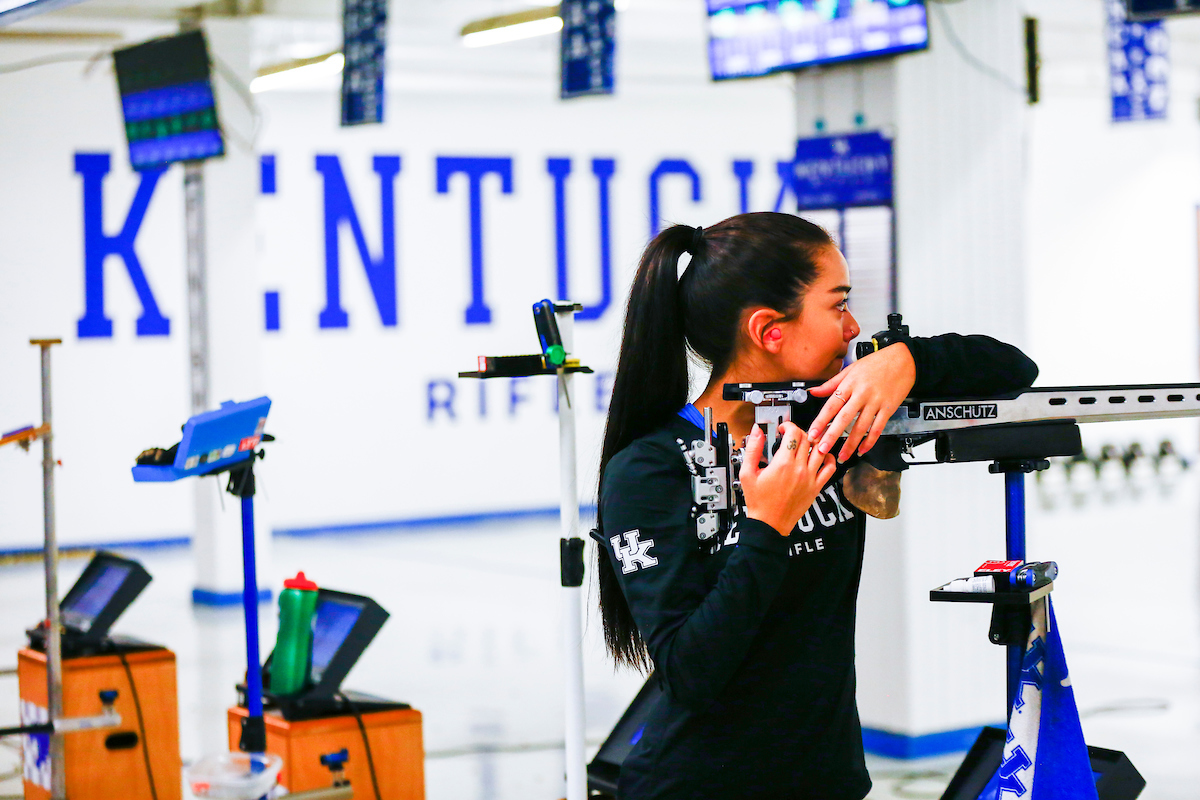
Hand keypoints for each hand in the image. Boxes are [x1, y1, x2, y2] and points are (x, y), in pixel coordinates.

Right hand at [739, 422, 837, 535]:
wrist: (769, 523)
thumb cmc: (759, 502)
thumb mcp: (747, 473)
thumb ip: (753, 449)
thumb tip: (757, 431)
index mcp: (782, 464)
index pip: (793, 433)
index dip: (788, 426)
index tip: (783, 429)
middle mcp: (799, 469)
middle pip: (807, 438)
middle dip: (798, 432)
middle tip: (791, 436)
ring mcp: (810, 478)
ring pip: (820, 449)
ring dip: (813, 442)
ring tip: (805, 443)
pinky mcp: (816, 487)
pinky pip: (829, 468)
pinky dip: (828, 458)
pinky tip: (820, 456)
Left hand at [806, 344, 915, 462]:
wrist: (904, 359)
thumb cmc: (877, 362)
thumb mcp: (851, 368)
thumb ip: (832, 383)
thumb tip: (813, 391)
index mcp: (850, 384)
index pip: (831, 405)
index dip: (821, 421)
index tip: (812, 433)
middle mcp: (862, 394)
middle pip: (844, 418)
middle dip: (832, 436)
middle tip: (822, 449)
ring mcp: (876, 402)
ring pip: (861, 427)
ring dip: (851, 444)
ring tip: (842, 456)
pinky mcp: (889, 408)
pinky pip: (878, 428)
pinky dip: (870, 441)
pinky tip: (862, 449)